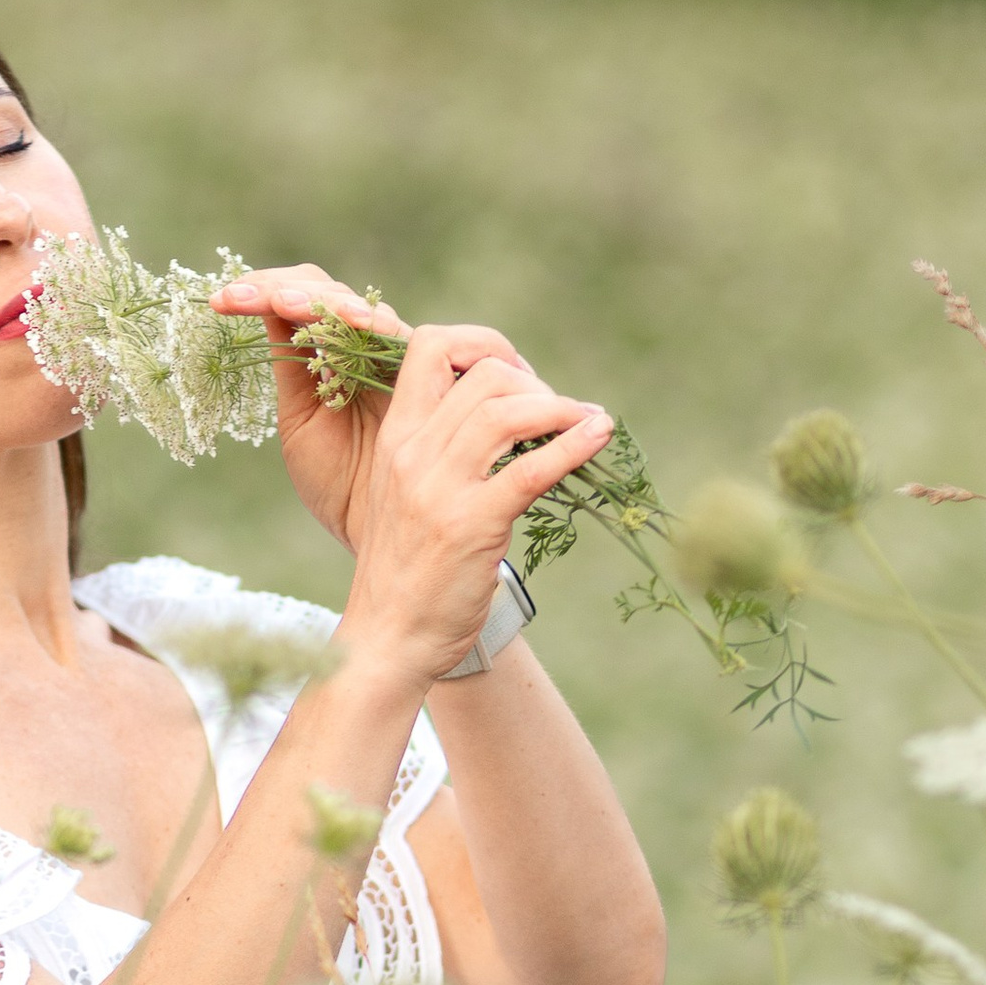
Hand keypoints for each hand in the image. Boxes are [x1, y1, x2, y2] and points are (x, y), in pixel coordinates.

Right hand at [211, 268, 609, 681]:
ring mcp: (439, 489)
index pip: (430, 346)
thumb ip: (439, 451)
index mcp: (395, 439)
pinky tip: (599, 436)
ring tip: (587, 421)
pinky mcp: (471, 527)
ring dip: (561, 409)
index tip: (517, 377)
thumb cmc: (404, 571)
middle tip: (561, 412)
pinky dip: (574, 445)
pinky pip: (531, 469)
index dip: (483, 344)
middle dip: (535, 383)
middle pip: (484, 374)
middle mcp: (412, 454)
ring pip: (508, 411)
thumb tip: (503, 413)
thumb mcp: (406, 494)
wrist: (386, 640)